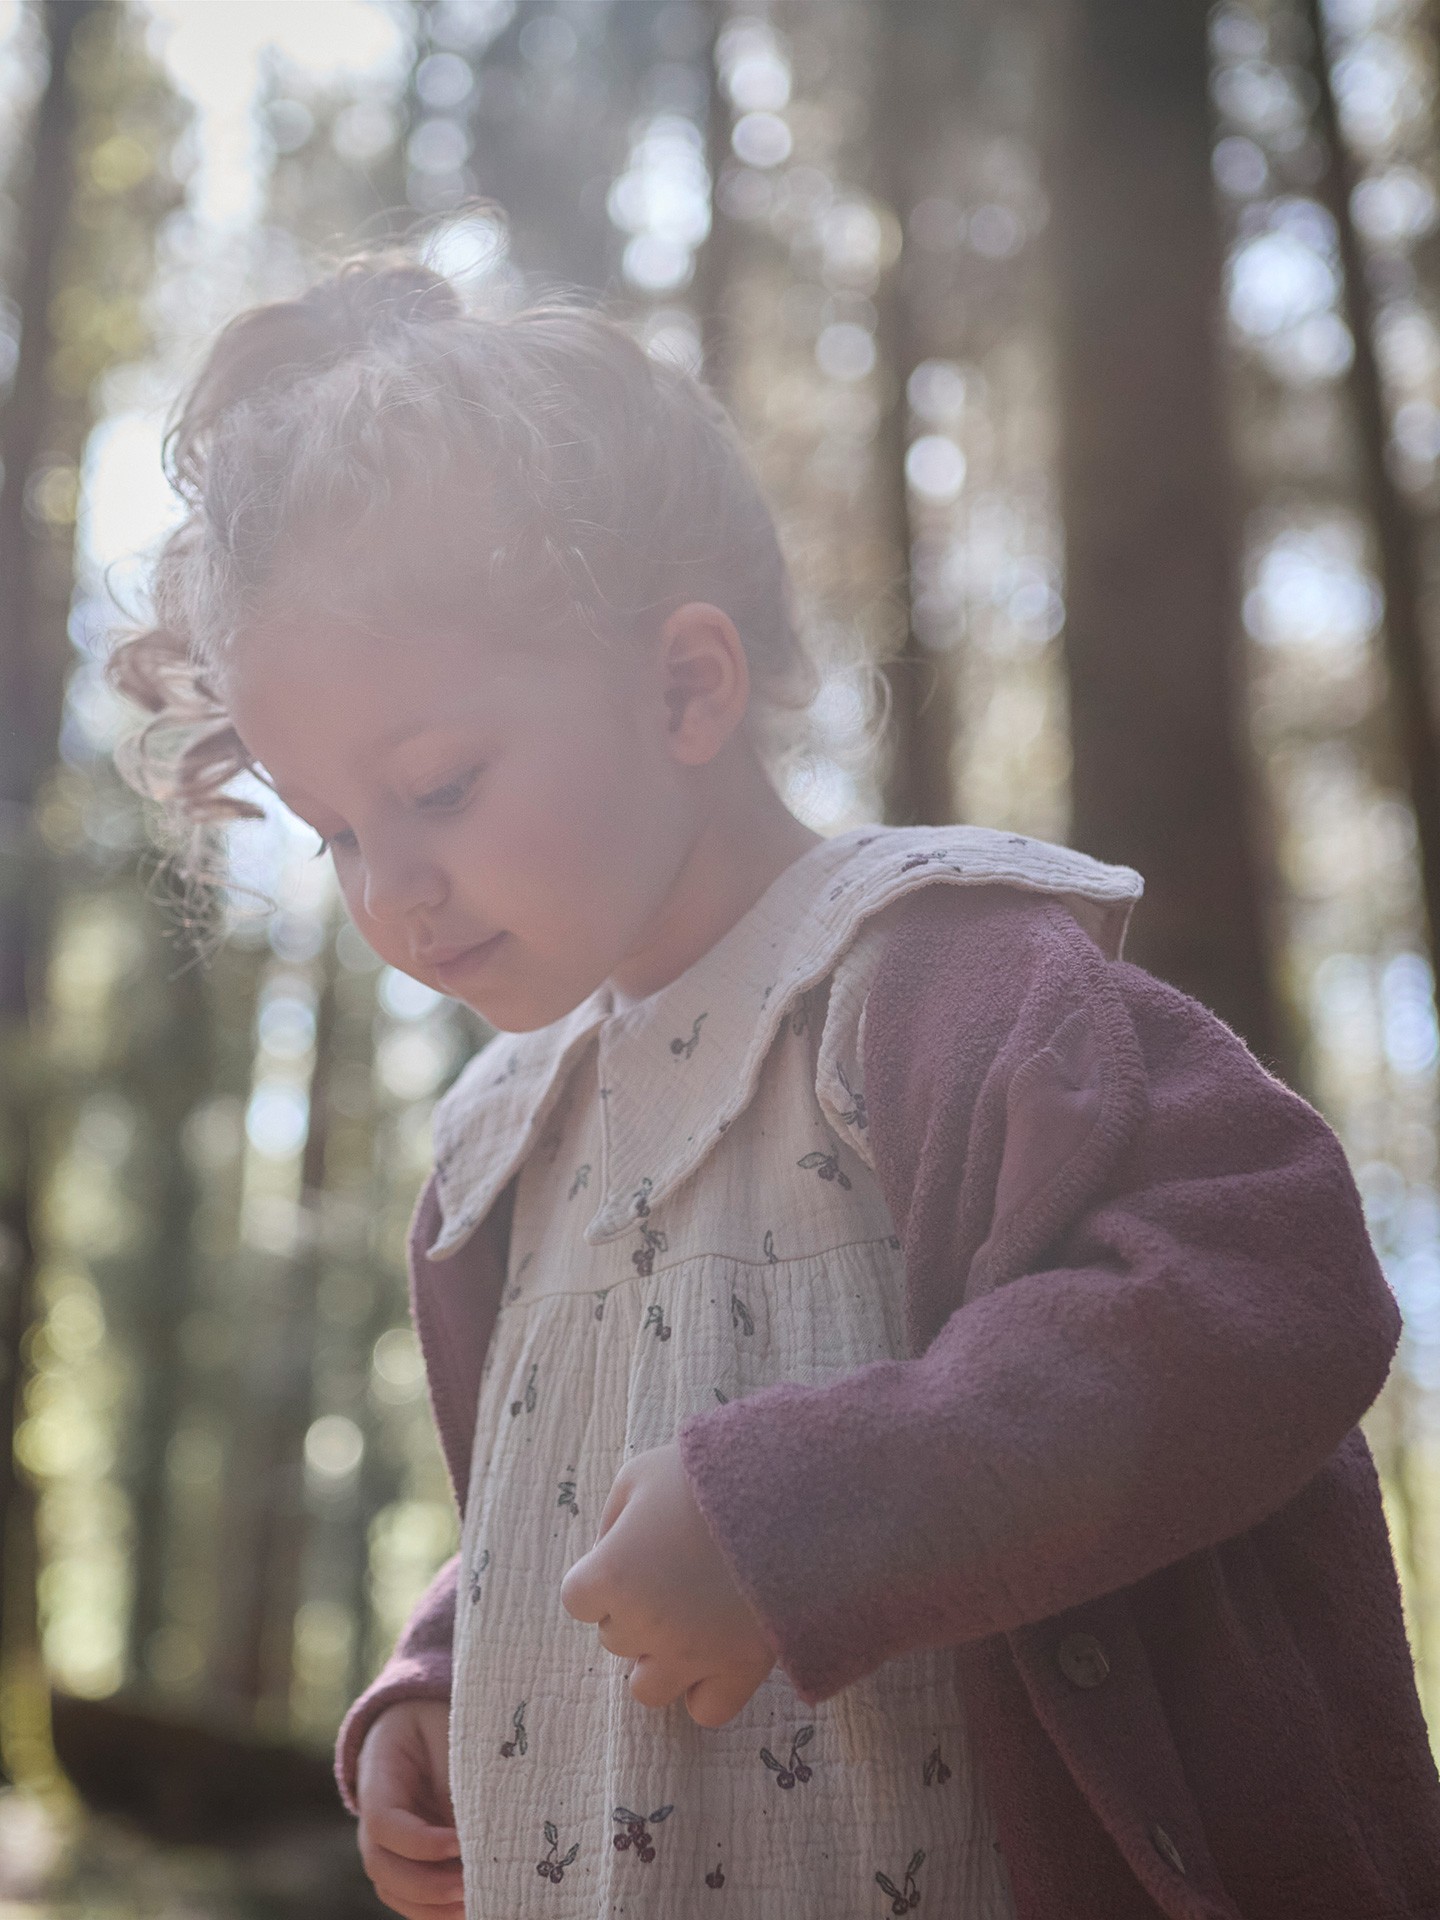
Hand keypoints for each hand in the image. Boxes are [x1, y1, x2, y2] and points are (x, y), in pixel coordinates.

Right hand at [355, 1699, 461, 1919]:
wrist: (422, 1724)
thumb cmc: (439, 1723)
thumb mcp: (449, 1732)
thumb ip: (457, 1778)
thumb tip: (481, 1830)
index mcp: (378, 1774)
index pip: (383, 1821)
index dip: (418, 1841)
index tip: (459, 1841)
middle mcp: (374, 1818)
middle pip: (381, 1866)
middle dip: (426, 1884)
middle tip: (470, 1884)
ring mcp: (387, 1844)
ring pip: (394, 1890)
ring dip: (432, 1906)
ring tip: (475, 1903)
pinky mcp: (406, 1861)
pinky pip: (412, 1897)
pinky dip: (437, 1911)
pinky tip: (471, 1909)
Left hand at [559, 1440, 775, 1726]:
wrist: (788, 1487)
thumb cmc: (705, 1475)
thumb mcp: (639, 1474)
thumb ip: (611, 1521)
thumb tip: (608, 1556)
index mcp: (612, 1574)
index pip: (578, 1600)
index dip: (604, 1575)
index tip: (635, 1552)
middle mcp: (645, 1624)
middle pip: (615, 1637)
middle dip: (635, 1609)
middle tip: (674, 1570)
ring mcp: (693, 1654)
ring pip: (647, 1688)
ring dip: (659, 1658)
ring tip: (690, 1619)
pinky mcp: (741, 1668)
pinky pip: (706, 1710)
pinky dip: (705, 1689)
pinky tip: (718, 1650)